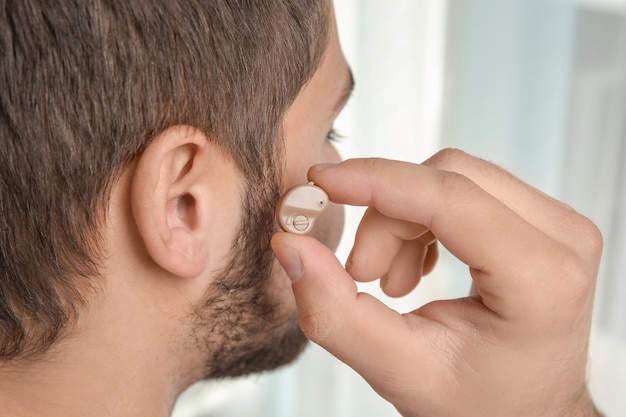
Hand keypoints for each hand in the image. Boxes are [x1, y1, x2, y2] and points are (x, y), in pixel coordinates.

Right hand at [271, 150, 603, 416]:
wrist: (527, 412)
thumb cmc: (478, 404)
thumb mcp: (400, 370)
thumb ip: (336, 312)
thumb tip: (289, 244)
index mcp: (542, 280)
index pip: (448, 198)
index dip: (375, 182)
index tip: (319, 183)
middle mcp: (564, 239)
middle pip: (447, 178)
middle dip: (386, 216)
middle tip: (362, 272)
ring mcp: (559, 224)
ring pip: (452, 179)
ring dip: (402, 221)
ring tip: (391, 281)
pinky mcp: (541, 219)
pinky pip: (465, 190)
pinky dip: (423, 220)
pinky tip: (416, 267)